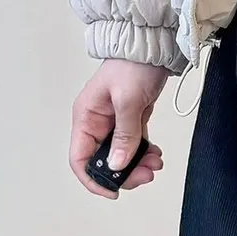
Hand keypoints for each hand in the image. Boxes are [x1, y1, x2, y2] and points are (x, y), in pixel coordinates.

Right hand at [70, 58, 170, 199]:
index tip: (114, 191)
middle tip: (147, 174)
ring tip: (156, 163)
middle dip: (124, 172)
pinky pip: (133, 143)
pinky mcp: (131, 117)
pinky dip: (144, 152)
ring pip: (120, 154)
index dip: (93, 179)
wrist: (153, 44)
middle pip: (102, 160)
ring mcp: (114, 121)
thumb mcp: (128, 100)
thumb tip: (117, 165)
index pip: (80, 158)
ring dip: (137, 163)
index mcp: (86, 117)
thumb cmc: (133, 64)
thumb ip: (124, 134)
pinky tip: (156, 154)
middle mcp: (96, 122)